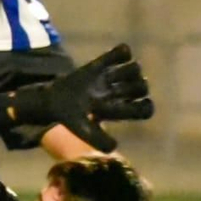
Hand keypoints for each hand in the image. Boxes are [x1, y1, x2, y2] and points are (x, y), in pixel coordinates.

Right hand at [9, 44, 153, 152]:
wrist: (55, 103)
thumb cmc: (72, 119)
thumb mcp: (83, 130)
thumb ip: (98, 139)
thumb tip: (113, 148)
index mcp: (119, 109)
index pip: (145, 109)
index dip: (145, 106)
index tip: (134, 104)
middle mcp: (119, 93)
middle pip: (142, 86)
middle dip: (136, 86)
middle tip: (116, 89)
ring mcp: (111, 78)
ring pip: (135, 68)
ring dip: (129, 70)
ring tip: (110, 75)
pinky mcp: (101, 65)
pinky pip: (121, 52)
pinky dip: (121, 52)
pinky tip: (108, 60)